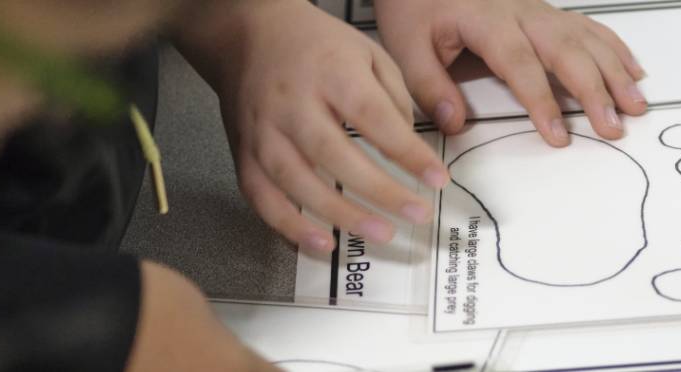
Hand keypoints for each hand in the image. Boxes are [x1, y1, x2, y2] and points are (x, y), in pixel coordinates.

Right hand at [176, 0, 444, 251]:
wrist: (250, 36)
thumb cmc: (317, 48)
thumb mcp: (368, 54)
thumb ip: (394, 100)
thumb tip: (410, 152)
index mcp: (330, 72)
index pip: (373, 116)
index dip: (407, 152)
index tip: (437, 179)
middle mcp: (292, 103)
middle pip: (334, 154)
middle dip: (379, 190)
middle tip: (416, 214)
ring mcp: (263, 131)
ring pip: (297, 182)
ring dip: (340, 214)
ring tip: (380, 233)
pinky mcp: (244, 153)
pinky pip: (263, 197)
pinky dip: (289, 226)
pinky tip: (321, 243)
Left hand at [377, 0, 648, 145]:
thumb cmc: (417, 8)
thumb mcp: (406, 46)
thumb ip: (429, 86)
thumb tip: (455, 122)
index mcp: (486, 20)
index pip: (520, 63)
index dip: (542, 100)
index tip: (558, 134)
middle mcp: (521, 12)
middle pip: (567, 50)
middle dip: (595, 89)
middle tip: (614, 125)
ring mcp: (539, 10)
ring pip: (586, 38)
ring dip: (615, 71)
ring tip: (636, 104)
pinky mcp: (546, 13)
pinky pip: (589, 27)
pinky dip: (615, 48)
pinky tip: (633, 69)